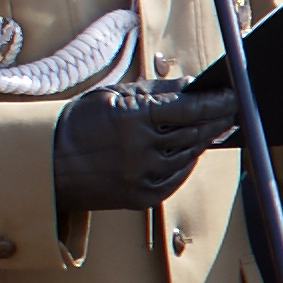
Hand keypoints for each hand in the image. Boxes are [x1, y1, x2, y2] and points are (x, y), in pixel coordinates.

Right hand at [52, 80, 238, 213]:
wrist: (50, 166)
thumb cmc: (80, 124)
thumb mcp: (113, 96)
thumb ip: (156, 91)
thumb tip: (192, 85)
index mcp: (132, 119)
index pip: (188, 109)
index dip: (215, 102)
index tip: (233, 95)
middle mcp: (141, 150)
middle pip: (194, 133)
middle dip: (217, 120)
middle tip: (232, 110)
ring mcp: (143, 177)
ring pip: (189, 156)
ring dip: (204, 141)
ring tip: (215, 127)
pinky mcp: (143, 197)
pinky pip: (177, 177)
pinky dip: (188, 162)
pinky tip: (193, 150)